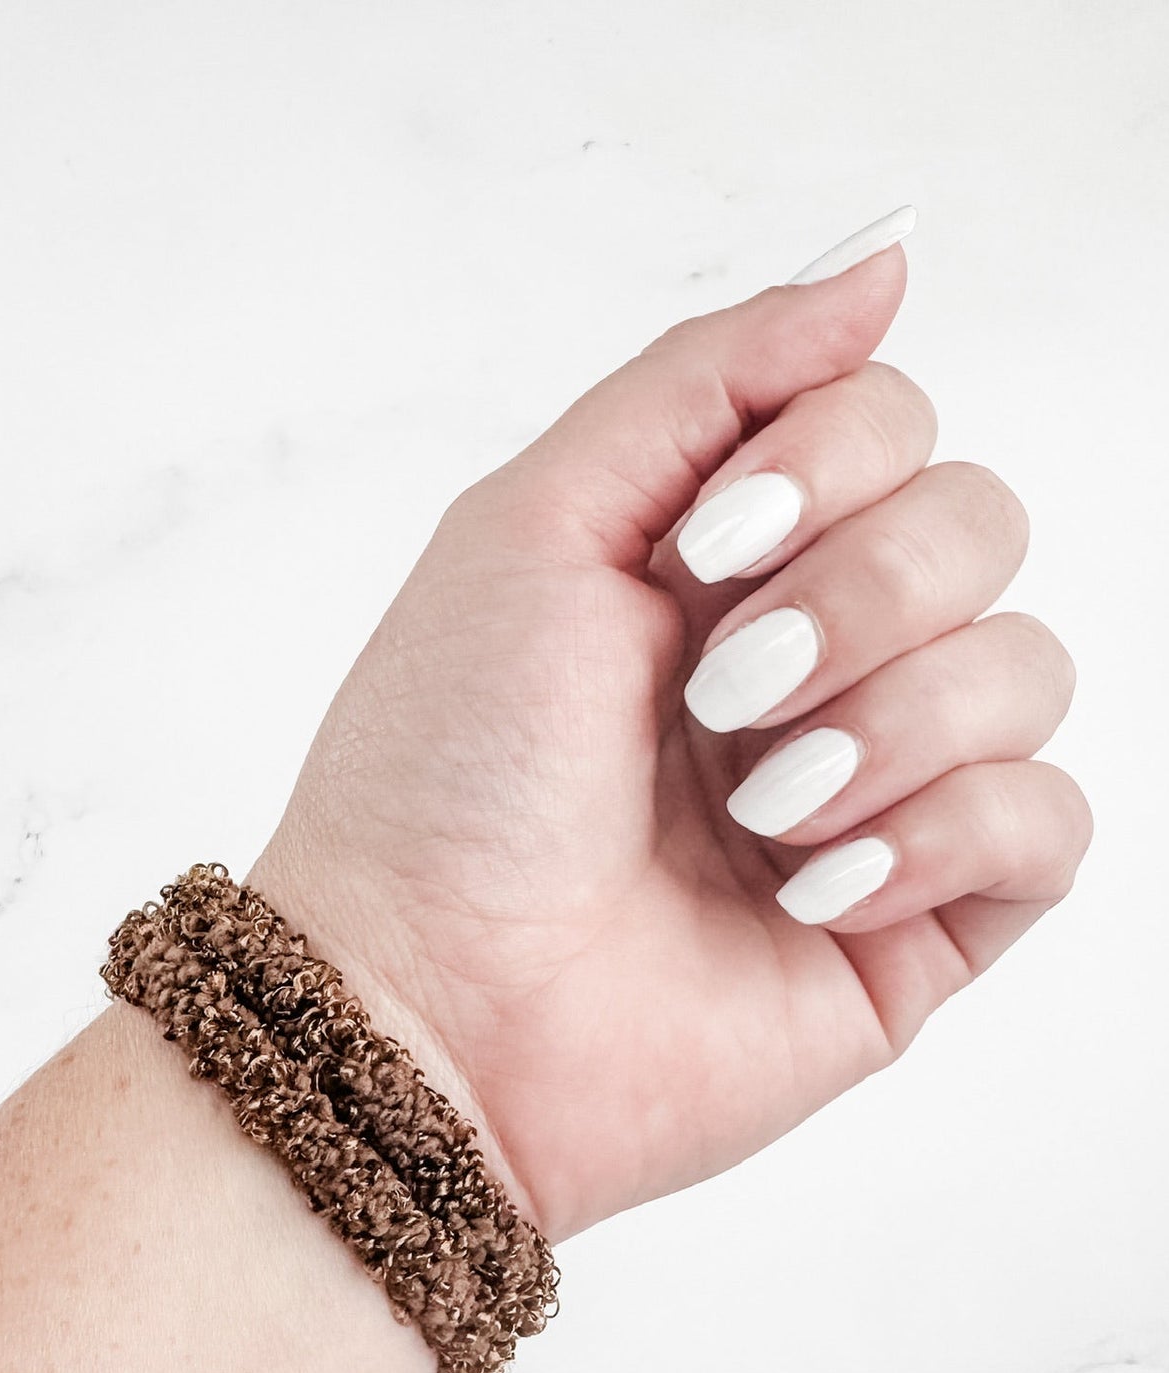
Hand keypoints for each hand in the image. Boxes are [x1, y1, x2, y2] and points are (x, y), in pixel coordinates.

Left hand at [247, 246, 1090, 1244]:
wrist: (428, 1009)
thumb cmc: (444, 777)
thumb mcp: (535, 523)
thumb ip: (707, 380)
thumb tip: (888, 260)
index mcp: (723, 561)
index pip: (893, 421)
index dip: (834, 463)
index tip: (708, 554)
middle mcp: (813, 661)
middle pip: (980, 525)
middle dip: (860, 599)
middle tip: (720, 699)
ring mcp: (873, 794)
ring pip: (1027, 670)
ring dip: (888, 726)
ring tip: (756, 814)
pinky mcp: (921, 925)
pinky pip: (1048, 824)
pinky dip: (944, 836)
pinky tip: (818, 889)